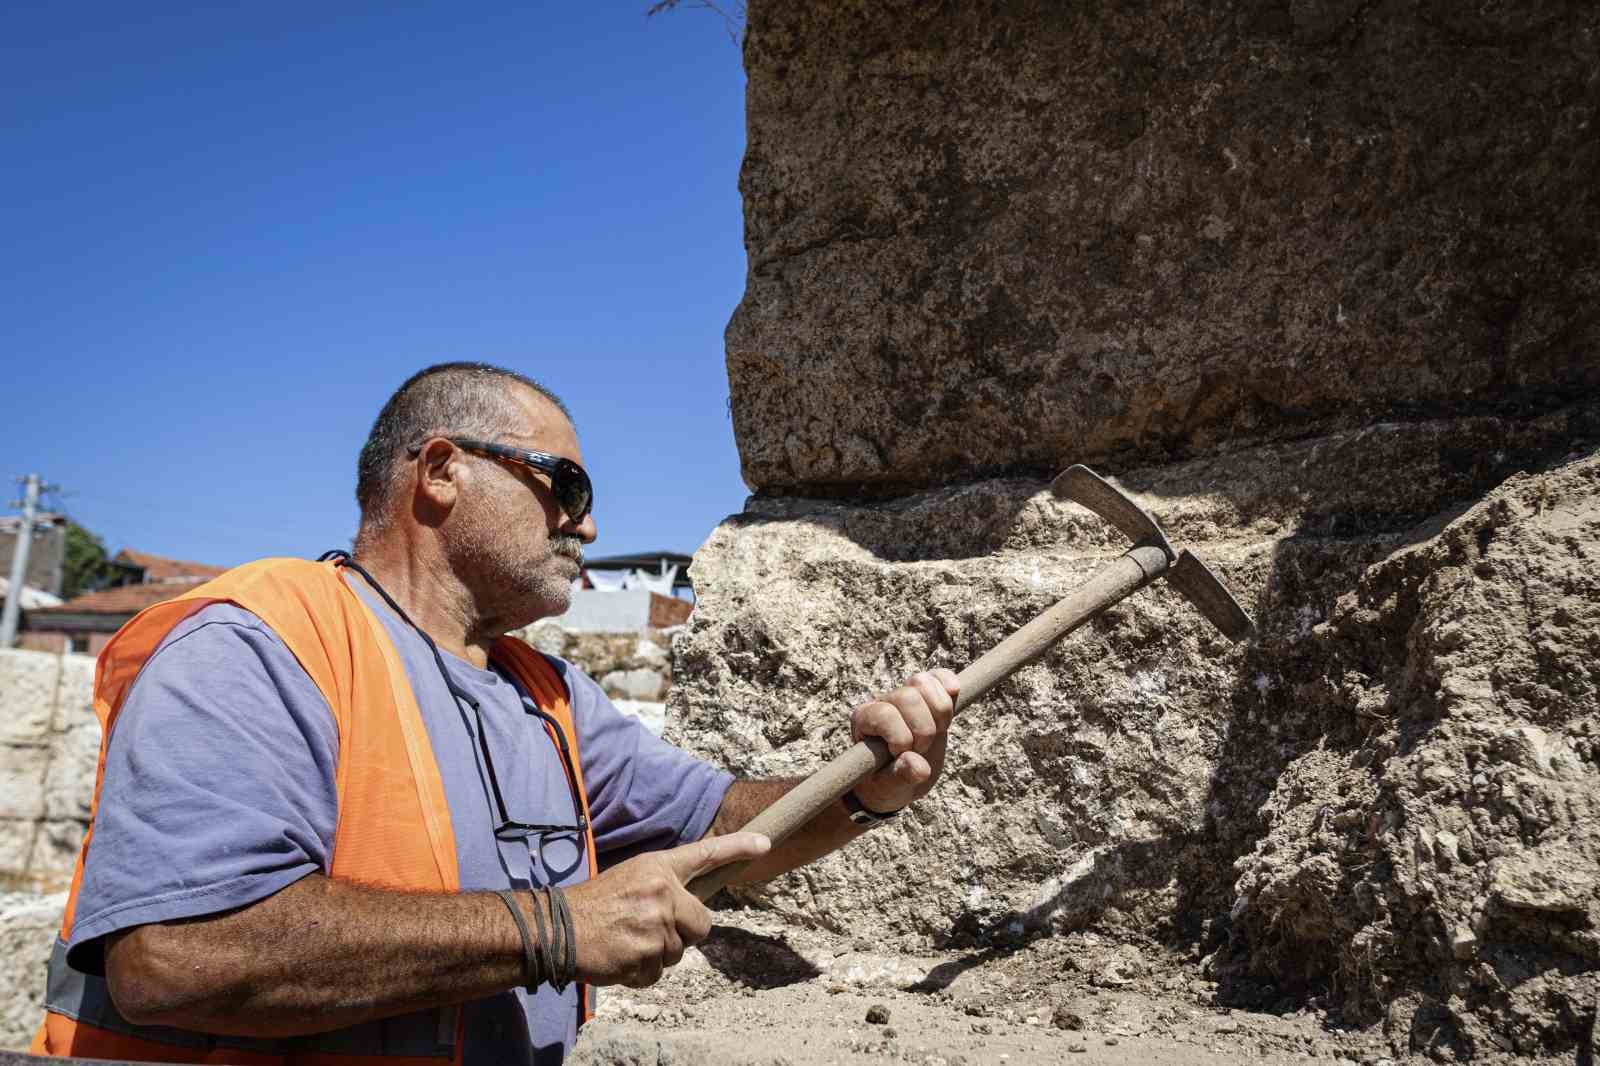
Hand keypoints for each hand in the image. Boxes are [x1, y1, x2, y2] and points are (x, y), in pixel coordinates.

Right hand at [565, 831, 768, 986]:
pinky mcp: (645, 955)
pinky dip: (642, 972)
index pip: (705, 853)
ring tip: (628, 941)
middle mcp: (662, 892)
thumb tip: (692, 913)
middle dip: (683, 933)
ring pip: (678, 953)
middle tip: (650, 929)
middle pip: (702, 924)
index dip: (738, 847)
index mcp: (658, 867)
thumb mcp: (631, 879)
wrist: (558, 929)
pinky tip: (622, 957)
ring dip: (658, 954)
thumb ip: (664, 889)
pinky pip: (658, 973)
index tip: (766, 842)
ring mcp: (655, 925)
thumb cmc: (595, 905)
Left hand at [848, 668, 959, 815]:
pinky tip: (954, 694)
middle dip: (923, 728)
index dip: (901, 737)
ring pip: (923, 682)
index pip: (885, 715)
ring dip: (939, 711)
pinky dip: (949, 683)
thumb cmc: (887, 783)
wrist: (899, 779)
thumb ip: (901, 777)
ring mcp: (905, 695)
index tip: (902, 755)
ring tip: (938, 731)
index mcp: (864, 720)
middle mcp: (882, 702)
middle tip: (922, 749)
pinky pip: (939, 676)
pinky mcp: (928, 695)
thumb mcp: (890, 788)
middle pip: (907, 697)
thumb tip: (918, 768)